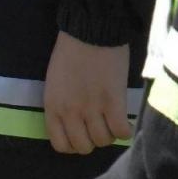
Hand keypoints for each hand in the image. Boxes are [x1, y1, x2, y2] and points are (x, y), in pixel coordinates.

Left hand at [43, 31, 132, 154]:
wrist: (90, 31)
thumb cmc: (70, 52)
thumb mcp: (55, 83)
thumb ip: (61, 105)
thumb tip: (74, 126)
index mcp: (53, 106)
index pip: (61, 144)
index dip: (73, 144)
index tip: (82, 134)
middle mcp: (70, 112)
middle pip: (84, 147)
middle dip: (92, 139)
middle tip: (99, 125)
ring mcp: (92, 109)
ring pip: (103, 141)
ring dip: (109, 133)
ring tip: (112, 119)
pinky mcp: (113, 102)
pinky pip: (121, 132)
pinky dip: (125, 130)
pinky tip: (124, 120)